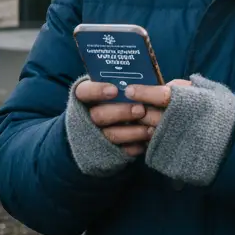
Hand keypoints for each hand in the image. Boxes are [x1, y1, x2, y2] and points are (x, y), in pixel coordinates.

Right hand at [74, 79, 189, 156]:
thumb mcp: (116, 86)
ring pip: (111, 135)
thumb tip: (137, 83)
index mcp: (85, 96)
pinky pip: (120, 151)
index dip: (97, 91)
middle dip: (121, 112)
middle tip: (140, 109)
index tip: (114, 90)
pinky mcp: (108, 151)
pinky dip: (134, 146)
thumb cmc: (120, 97)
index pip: (84, 92)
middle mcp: (87, 116)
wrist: (115, 123)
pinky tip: (147, 141)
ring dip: (131, 132)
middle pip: (98, 115)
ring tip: (150, 128)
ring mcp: (96, 135)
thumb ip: (123, 83)